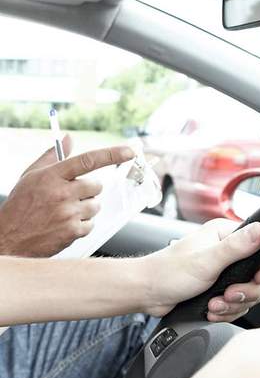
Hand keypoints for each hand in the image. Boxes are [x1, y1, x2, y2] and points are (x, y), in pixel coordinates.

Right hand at [0, 135, 133, 256]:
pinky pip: (91, 224)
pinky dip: (82, 225)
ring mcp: (67, 213)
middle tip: (71, 196)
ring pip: (96, 205)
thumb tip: (68, 138)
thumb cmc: (20, 205)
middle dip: (88, 191)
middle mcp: (61, 193)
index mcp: (52, 175)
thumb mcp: (32, 176)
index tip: (129, 151)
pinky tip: (65, 224)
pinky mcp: (72, 232)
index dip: (112, 154)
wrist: (8, 239)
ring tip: (65, 212)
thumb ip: (53, 156)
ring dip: (86, 208)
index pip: (88, 160)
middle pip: (96, 186)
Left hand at [143, 219, 259, 320]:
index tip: (258, 279)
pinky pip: (237, 303)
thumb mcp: (206, 260)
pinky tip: (211, 309)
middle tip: (228, 295)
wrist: (148, 293)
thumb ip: (236, 247)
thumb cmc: (168, 272)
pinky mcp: (219, 287)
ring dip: (233, 304)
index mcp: (226, 234)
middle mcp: (228, 249)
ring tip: (214, 304)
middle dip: (245, 292)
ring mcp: (225, 270)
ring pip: (249, 292)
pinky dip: (226, 310)